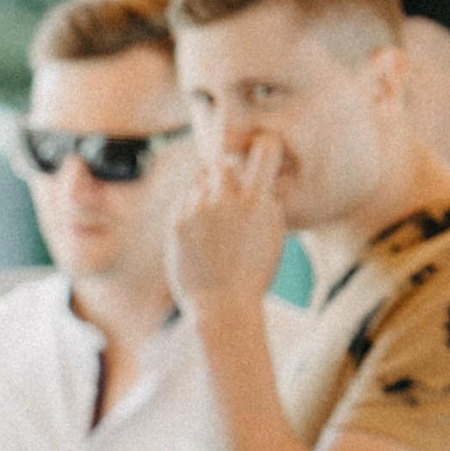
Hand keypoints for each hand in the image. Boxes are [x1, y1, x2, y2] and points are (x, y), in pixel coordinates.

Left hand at [168, 132, 285, 310]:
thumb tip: (262, 172)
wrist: (221, 305)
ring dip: (206, 190)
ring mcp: (196, 211)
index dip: (263, 145)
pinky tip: (199, 229)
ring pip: (199, 180)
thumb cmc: (254, 271)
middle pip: (222, 163)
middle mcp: (224, 201)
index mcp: (255, 202)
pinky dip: (191, 206)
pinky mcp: (176, 222)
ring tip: (214, 219)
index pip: (264, 149)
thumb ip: (266, 199)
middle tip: (228, 190)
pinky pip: (184, 199)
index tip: (262, 150)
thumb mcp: (273, 232)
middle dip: (226, 172)